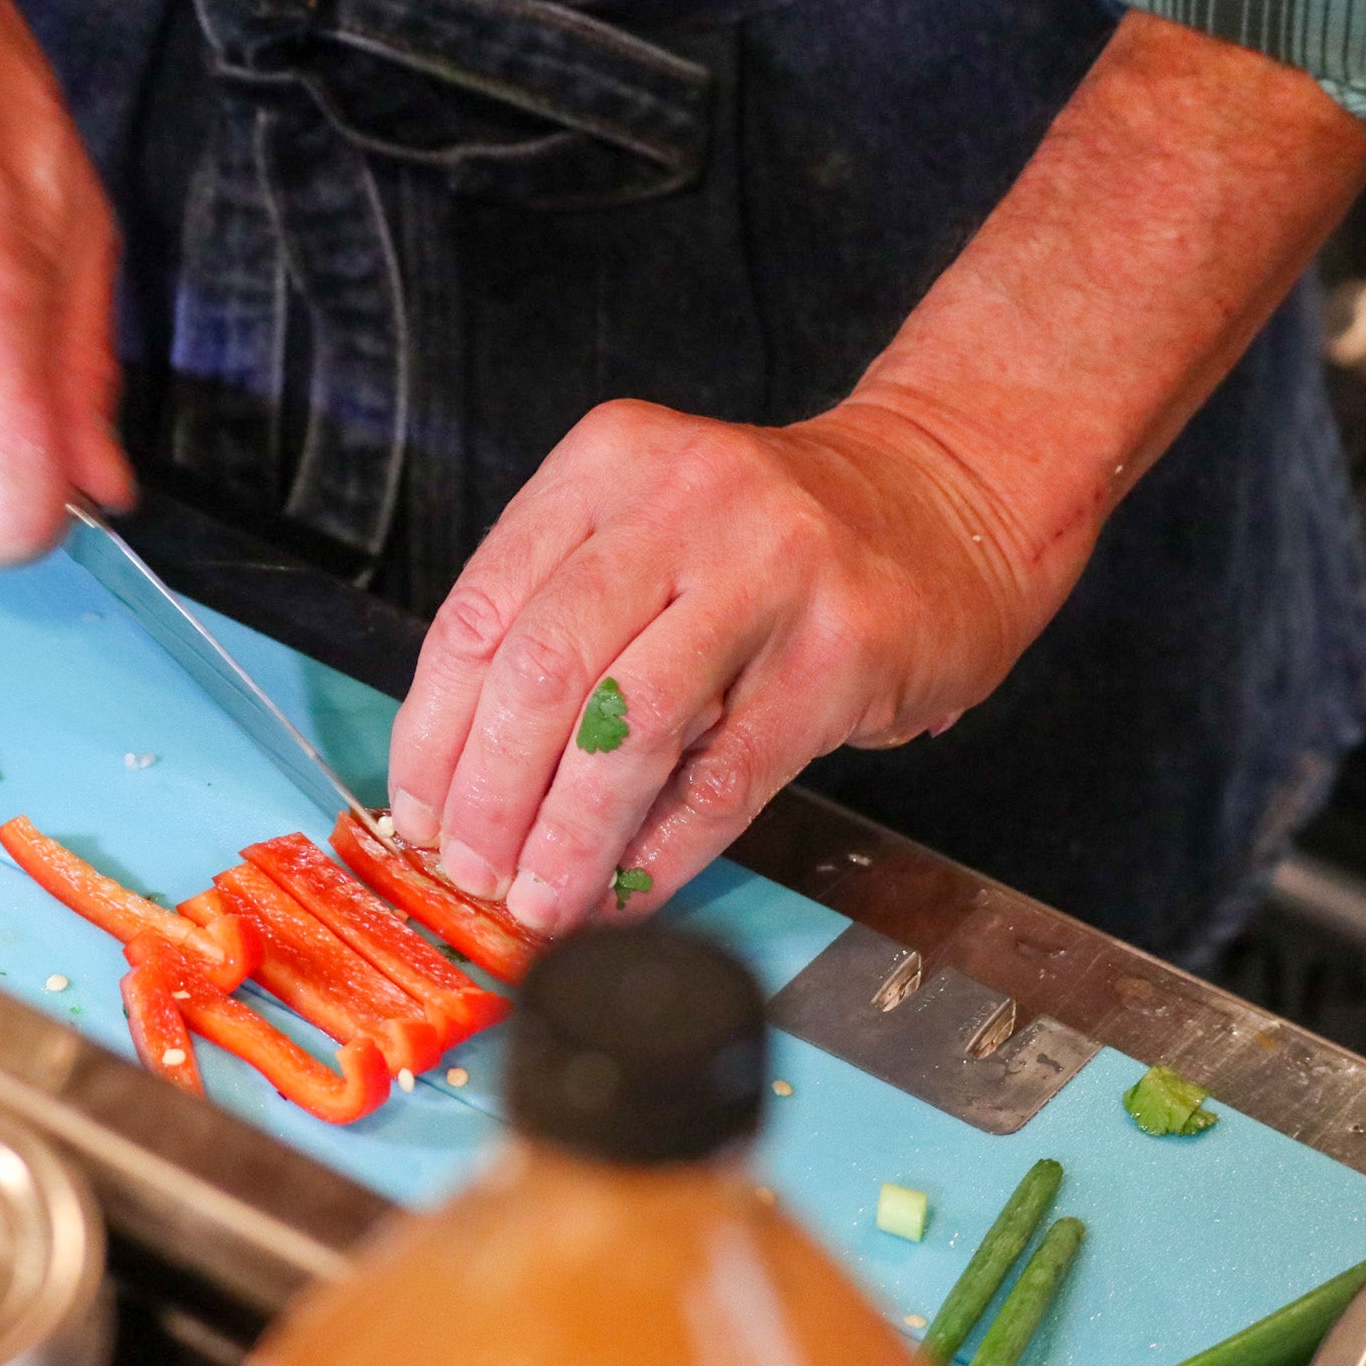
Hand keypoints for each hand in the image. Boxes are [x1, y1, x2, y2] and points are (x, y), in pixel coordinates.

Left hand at [387, 398, 1047, 933]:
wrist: (947, 497)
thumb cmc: (772, 541)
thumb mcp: (648, 534)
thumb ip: (560, 627)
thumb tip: (464, 789)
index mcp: (604, 465)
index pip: (476, 617)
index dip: (433, 738)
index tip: (419, 817)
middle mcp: (681, 500)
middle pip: (540, 672)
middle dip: (489, 798)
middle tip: (472, 874)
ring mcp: (770, 568)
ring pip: (628, 726)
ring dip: (567, 835)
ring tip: (539, 900)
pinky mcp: (843, 647)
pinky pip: (726, 775)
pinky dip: (663, 850)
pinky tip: (628, 894)